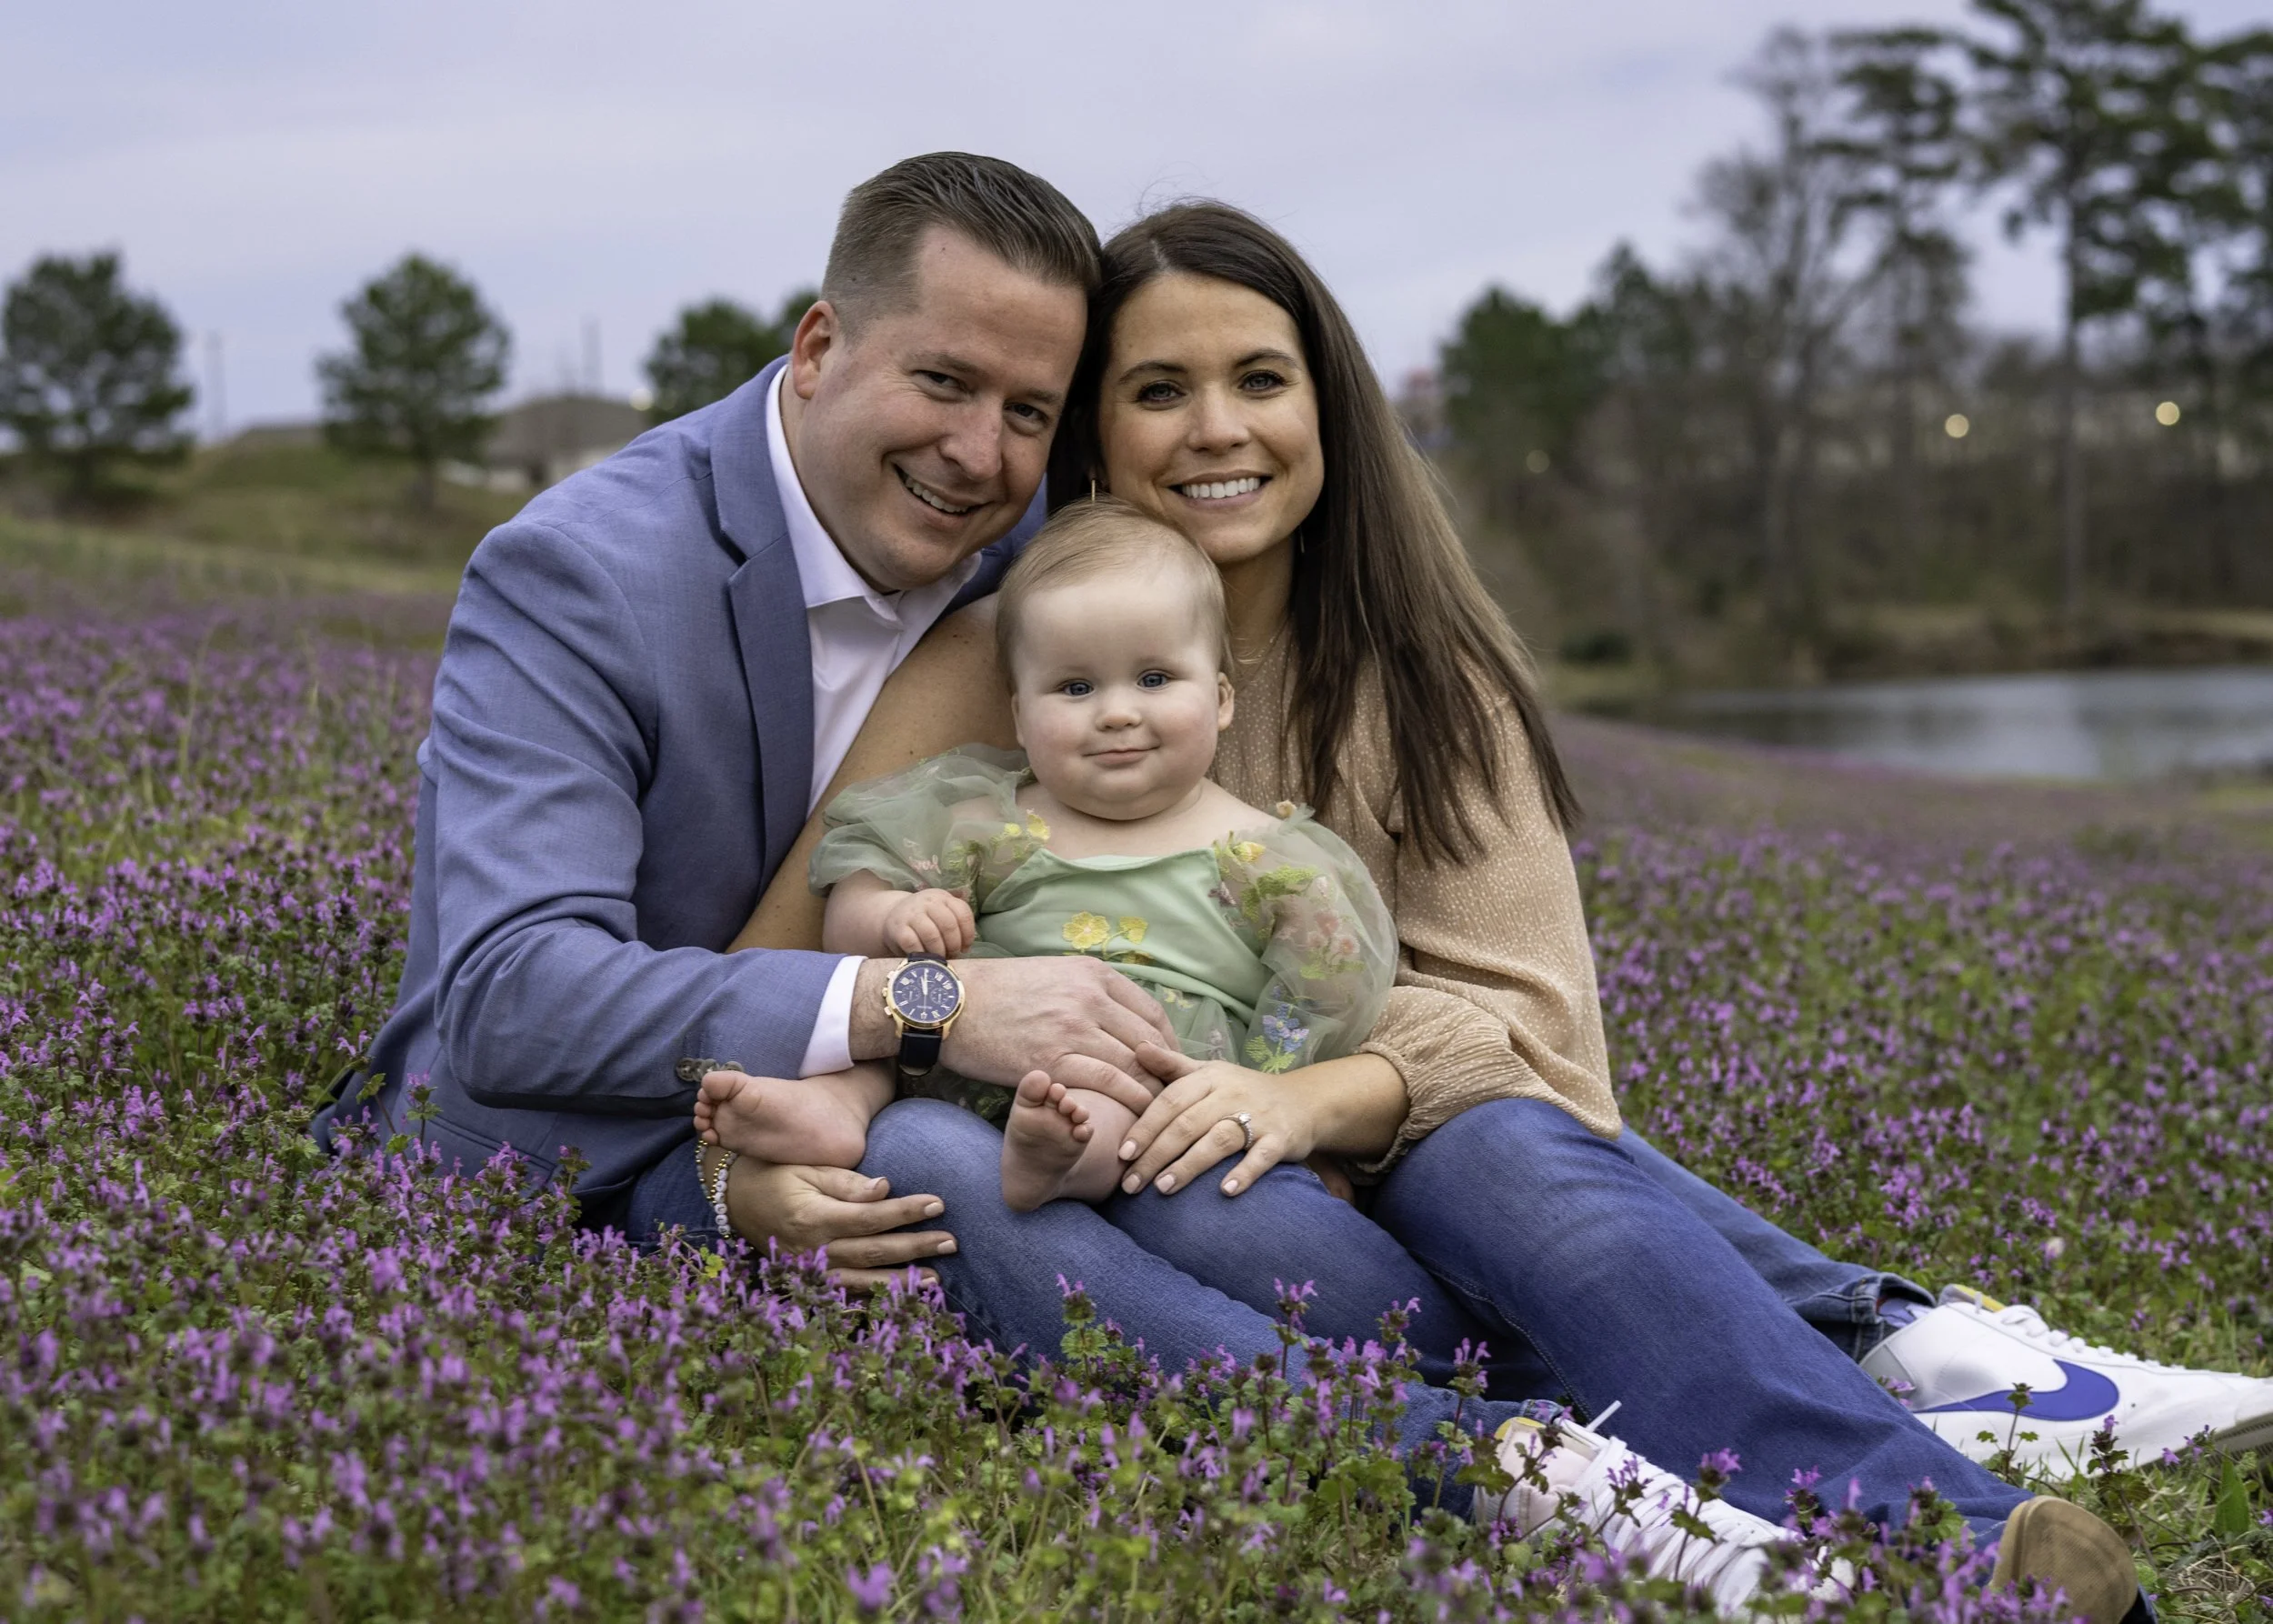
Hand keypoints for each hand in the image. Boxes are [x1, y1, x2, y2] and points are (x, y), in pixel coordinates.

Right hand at [721, 1155, 957, 1291]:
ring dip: (903, 1280)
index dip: (906, 1212)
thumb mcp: (807, 1167)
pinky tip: (901, 1297)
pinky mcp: (808, 1281)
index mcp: (814, 1217)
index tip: (938, 1204)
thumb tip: (885, 1189)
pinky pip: (845, 1293)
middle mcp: (814, 1249)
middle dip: (916, 1247)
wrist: (734, 1199)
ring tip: (938, 1279)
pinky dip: (874, 1297)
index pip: (871, 1218)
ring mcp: (810, 1270)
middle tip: (951, 1242)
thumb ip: (846, 1182)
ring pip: (864, 1280)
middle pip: (874, 1251)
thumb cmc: (776, 1174)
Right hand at [883, 888, 976, 956]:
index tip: (965, 947)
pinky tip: (925, 958)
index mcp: (942, 897)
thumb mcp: (940, 912)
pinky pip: (913, 944)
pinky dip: (922, 955)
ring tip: (940, 958)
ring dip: (939, 951)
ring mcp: (911, 914)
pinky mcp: (898, 929)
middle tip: (952, 954)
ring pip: (932, 935)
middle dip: (954, 944)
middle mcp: (927, 902)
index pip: (963, 913)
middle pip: (948, 925)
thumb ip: (955, 923)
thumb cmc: (923, 919)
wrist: (892, 915)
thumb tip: (965, 948)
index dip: (968, 934)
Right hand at [940, 956, 1175, 1117]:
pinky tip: (1137, 1116)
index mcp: (1093, 974)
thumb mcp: (1051, 975)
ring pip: (1136, 1063)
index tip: (1170, 1066)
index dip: (1169, 1045)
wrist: (948, 1004)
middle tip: (1173, 1098)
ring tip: (1159, 1115)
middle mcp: (1090, 997)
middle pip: (1149, 1040)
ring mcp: (1074, 1027)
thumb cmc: (996, 993)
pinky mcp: (1054, 1059)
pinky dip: (1130, 1101)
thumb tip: (1115, 1018)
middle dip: (1167, 1073)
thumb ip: (1086, 993)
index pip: (1151, 1013)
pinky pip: (1110, 1082)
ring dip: (1153, 1092)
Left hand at [1116, 1042, 1318, 1198]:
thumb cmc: (1242, 1090)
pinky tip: (1226, 1192)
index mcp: (1209, 1078)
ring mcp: (1258, 1117)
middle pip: (1188, 1124)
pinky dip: (1244, 1173)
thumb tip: (1136, 1047)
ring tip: (1163, 1188)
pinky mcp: (1281, 1139)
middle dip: (1156, 1155)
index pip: (1171, 1101)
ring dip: (1189, 1165)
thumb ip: (1172, 1066)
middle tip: (1132, 1183)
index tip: (1123, 1153)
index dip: (1146, 1126)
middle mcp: (1231, 1094)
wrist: (1303, 1100)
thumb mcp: (1209, 1072)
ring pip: (1218, 1141)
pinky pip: (1260, 1157)